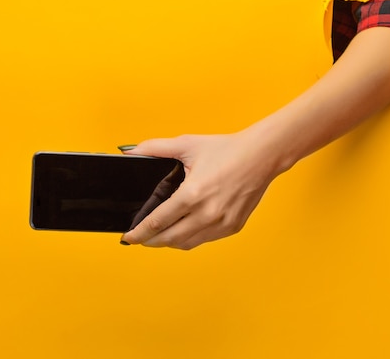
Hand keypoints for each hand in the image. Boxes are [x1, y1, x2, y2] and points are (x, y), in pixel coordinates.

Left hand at [120, 132, 279, 249]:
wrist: (262, 155)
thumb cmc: (226, 149)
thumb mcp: (187, 144)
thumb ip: (154, 148)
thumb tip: (130, 150)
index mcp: (193, 194)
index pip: (157, 222)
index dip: (139, 232)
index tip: (127, 236)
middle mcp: (207, 213)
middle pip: (169, 239)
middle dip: (150, 241)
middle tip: (138, 239)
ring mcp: (222, 223)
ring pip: (186, 244)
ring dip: (169, 243)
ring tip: (157, 237)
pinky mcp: (233, 227)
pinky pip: (204, 240)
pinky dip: (189, 239)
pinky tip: (181, 231)